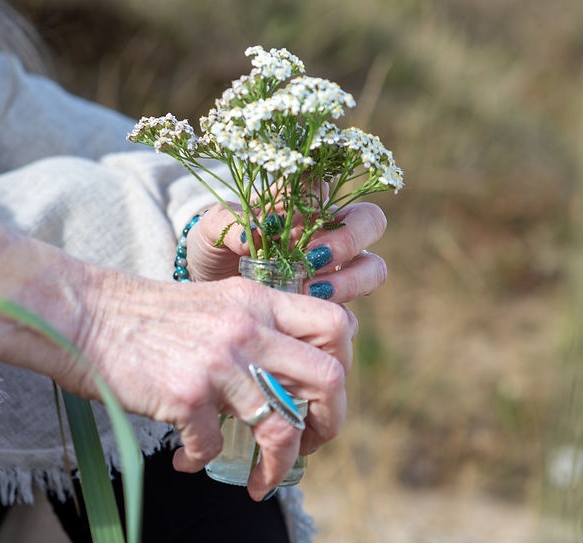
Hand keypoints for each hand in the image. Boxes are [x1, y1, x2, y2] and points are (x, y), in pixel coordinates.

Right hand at [70, 268, 356, 500]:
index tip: (320, 398)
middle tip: (310, 446)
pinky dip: (201, 462)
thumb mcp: (215, 304)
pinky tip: (185, 461)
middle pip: (329, 378)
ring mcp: (219, 362)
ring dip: (278, 467)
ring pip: (282, 426)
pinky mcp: (185, 394)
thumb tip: (294, 368)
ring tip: (261, 482)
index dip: (343, 368)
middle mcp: (248, 327)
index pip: (337, 325)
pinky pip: (213, 446)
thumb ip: (257, 326)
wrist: (84, 314)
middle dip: (330, 425)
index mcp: (260, 300)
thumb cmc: (146, 316)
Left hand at [186, 201, 387, 302]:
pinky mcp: (331, 309)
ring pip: (373, 267)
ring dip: (351, 279)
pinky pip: (353, 314)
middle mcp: (328, 234)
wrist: (209, 293)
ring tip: (314, 291)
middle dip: (349, 238)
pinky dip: (337, 316)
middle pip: (370, 221)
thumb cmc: (214, 250)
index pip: (328, 185)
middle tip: (314, 258)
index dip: (317, 195)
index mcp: (304, 204)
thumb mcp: (209, 232)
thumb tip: (250, 234)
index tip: (288, 216)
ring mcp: (336, 272)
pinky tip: (307, 318)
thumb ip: (225, 223)